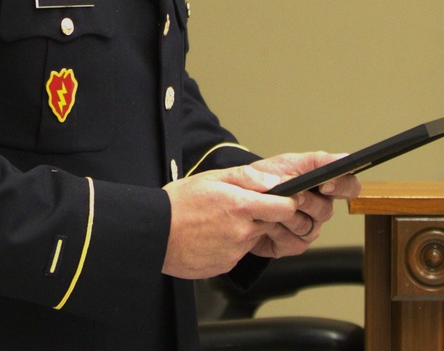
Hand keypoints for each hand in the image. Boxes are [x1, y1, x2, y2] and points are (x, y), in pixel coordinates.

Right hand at [162, 165, 298, 278]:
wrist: (155, 234)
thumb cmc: (180, 203)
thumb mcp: (213, 177)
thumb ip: (248, 177)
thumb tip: (275, 179)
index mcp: (241, 206)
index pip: (285, 207)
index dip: (288, 201)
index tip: (283, 197)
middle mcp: (242, 232)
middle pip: (271, 223)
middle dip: (263, 214)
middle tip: (241, 205)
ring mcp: (235, 252)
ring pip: (254, 237)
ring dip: (246, 228)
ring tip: (221, 220)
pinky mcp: (226, 265)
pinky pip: (238, 252)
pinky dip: (232, 244)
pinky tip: (214, 235)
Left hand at [247, 152, 360, 257]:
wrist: (240, 199)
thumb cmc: (267, 177)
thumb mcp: (289, 162)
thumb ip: (317, 161)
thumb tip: (343, 159)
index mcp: (323, 185)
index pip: (349, 187)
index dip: (343, 186)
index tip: (326, 184)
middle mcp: (320, 208)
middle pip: (327, 210)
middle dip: (308, 202)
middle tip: (294, 195)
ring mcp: (308, 228)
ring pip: (310, 227)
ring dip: (289, 216)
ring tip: (273, 206)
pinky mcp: (294, 245)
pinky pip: (294, 242)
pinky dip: (278, 231)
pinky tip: (267, 222)